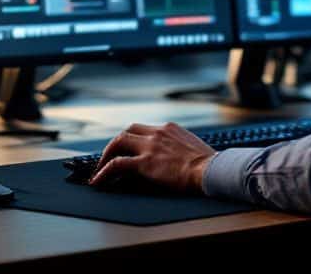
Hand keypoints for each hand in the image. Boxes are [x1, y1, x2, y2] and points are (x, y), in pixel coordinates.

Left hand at [90, 122, 215, 192]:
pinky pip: (116, 165)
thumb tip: (174, 159)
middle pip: (128, 131)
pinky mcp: (145, 163)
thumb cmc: (209, 165)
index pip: (144, 129)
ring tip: (100, 170)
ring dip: (106, 156)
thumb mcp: (193, 149)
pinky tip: (98, 182)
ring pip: (118, 143)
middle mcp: (158, 133)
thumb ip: (180, 148)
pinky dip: (104, 172)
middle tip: (109, 157)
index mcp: (170, 129)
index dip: (132, 139)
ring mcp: (150, 146)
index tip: (127, 149)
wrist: (212, 171)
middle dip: (115, 144)